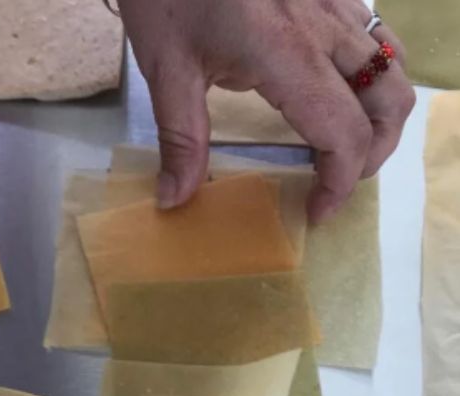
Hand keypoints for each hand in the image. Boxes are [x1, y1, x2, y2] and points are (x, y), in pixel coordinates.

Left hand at [117, 0, 415, 222]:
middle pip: (388, 102)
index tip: (315, 212)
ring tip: (342, 149)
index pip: (343, 133)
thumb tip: (175, 199)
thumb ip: (180, 139)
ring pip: (391, 67)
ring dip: (380, 116)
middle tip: (334, 184)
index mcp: (289, 56)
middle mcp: (326, 29)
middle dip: (372, 155)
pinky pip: (374, 38)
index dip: (340, 184)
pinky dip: (372, 78)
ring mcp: (335, 3)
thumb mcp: (166, 70)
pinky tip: (337, 96)